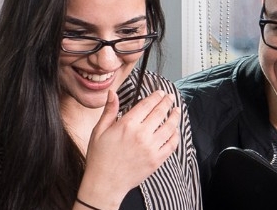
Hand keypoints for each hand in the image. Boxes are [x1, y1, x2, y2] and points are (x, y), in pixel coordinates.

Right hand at [76, 90, 181, 208]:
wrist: (105, 183)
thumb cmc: (99, 157)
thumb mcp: (99, 131)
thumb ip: (109, 111)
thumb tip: (112, 93)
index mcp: (127, 125)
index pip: (146, 105)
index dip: (155, 97)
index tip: (160, 93)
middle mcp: (141, 134)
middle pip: (160, 113)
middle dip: (167, 102)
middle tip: (170, 97)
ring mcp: (151, 148)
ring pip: (169, 127)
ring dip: (175, 117)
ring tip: (177, 110)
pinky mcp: (156, 160)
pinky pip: (171, 145)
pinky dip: (175, 136)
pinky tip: (175, 131)